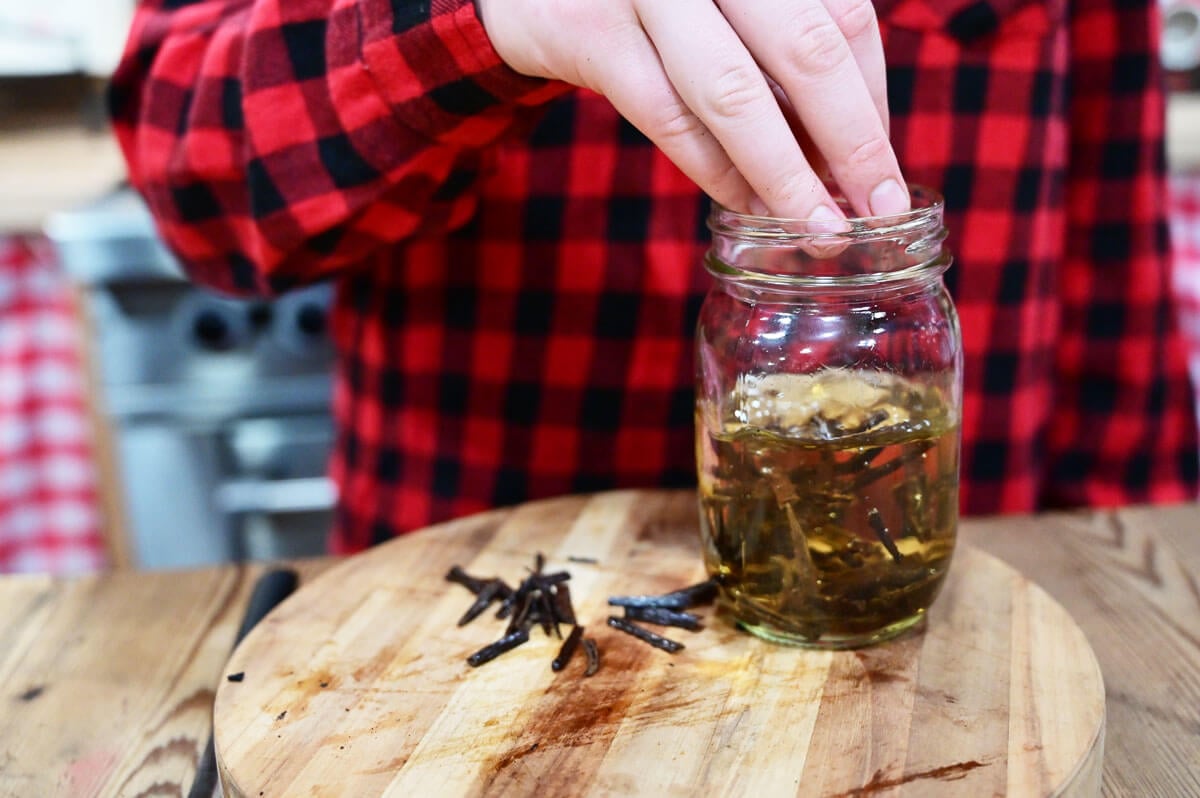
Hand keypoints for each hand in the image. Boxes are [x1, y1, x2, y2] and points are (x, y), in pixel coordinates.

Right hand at [477, 0, 908, 219]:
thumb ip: (784, 38)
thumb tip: (852, 144)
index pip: (844, 19)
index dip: (872, 99)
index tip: (884, 167)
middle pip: (806, 52)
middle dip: (851, 143)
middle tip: (877, 209)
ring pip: (735, 95)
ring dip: (784, 174)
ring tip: (816, 226)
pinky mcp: (595, 34)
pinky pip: (670, 119)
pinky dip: (715, 170)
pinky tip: (746, 205)